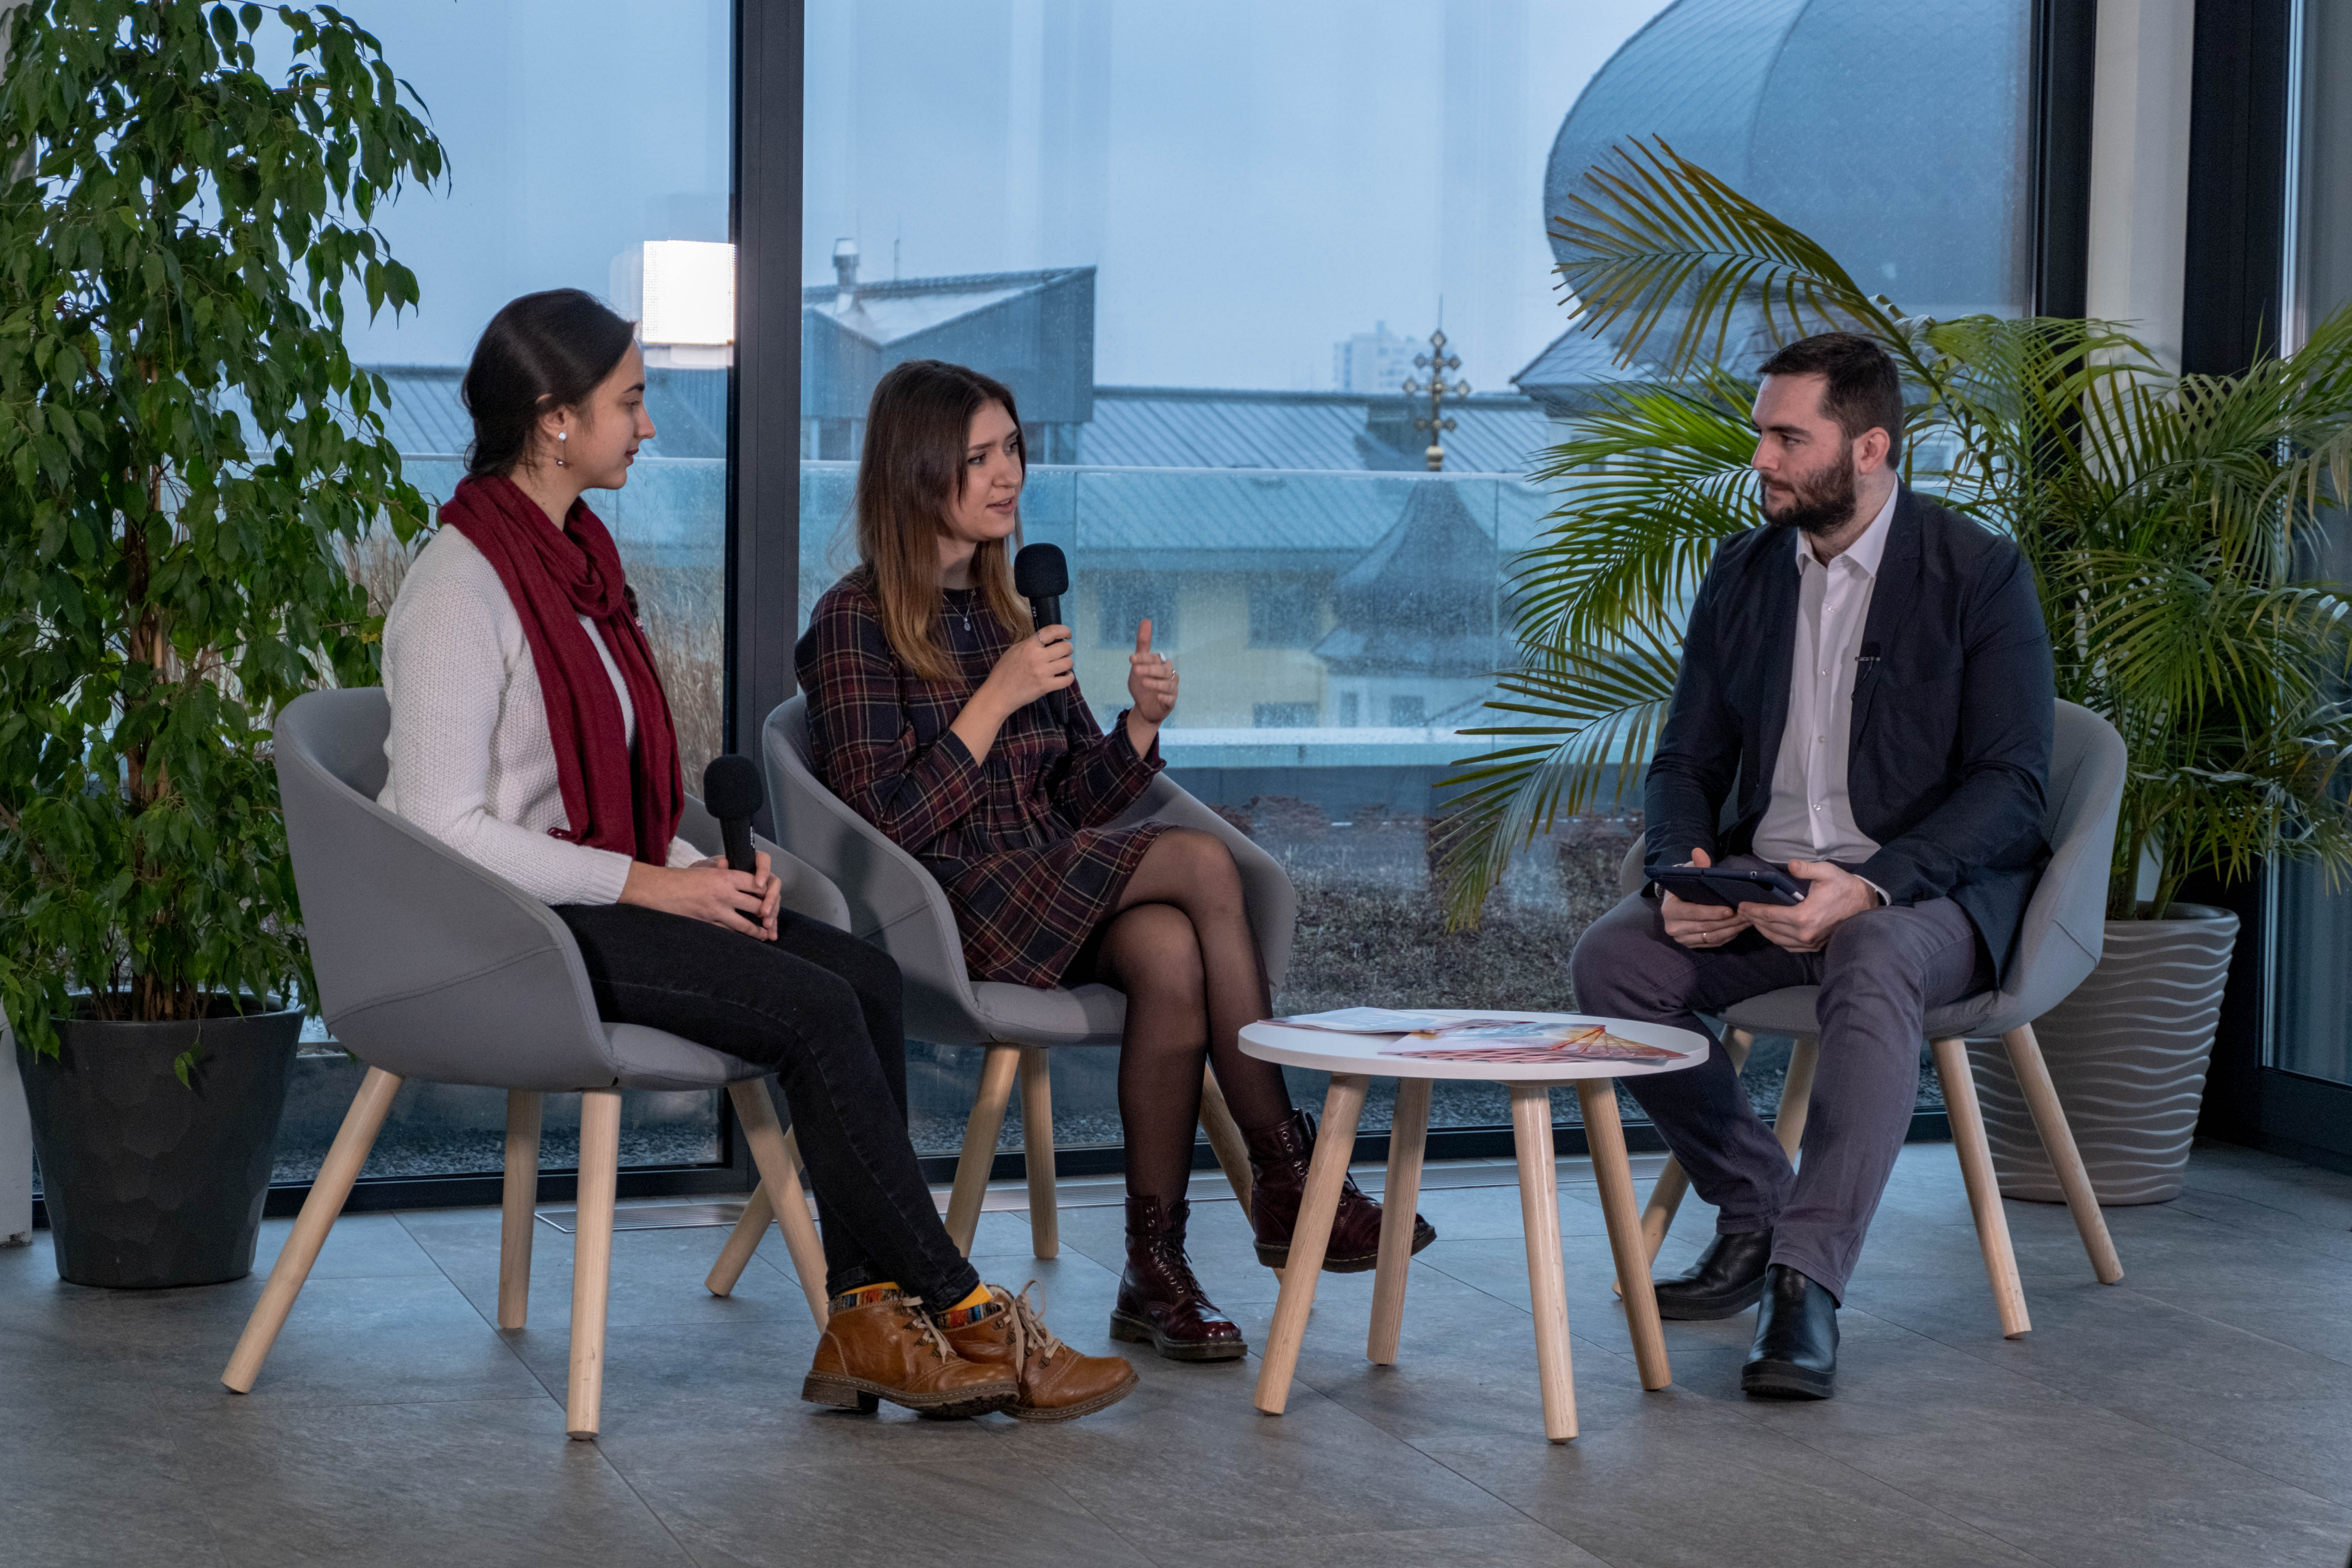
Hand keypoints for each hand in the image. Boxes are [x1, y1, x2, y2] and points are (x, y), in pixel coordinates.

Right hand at [623, 851, 779, 938]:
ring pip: (745, 924)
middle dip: (767, 913)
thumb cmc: (680, 878)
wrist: (658, 890)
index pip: (756, 884)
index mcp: (725, 876)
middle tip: (772, 918)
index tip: (771, 896)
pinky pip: (729, 932)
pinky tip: (744, 940)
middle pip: (757, 905)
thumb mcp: (705, 869)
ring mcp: (716, 911)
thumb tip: (743, 876)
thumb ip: (725, 872)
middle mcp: (724, 894)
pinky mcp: (707, 924)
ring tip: (765, 934)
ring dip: (758, 930)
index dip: (767, 891)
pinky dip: (738, 936)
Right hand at [975, 623, 1074, 716]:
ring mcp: (1043, 672)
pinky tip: (1065, 676)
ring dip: (1067, 663)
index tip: (1068, 635)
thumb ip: (1031, 644)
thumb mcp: (1014, 650)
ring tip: (1062, 665)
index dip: (1064, 630)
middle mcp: (1038, 657)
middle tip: (1063, 653)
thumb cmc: (1004, 671)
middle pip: (1065, 647)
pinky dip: (1069, 677)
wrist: (998, 693)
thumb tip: (1048, 641)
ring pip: (1068, 663)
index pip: (1052, 631)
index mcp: (1029, 645)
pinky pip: (1067, 680)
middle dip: (1067, 649)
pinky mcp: (1046, 686)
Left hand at [1126, 618, 1176, 723]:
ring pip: (1168, 683)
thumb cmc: (1143, 683)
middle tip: (1135, 670)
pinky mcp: (1171, 701)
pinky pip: (1171, 698)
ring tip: (1144, 683)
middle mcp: (1169, 674)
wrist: (1144, 707)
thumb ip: (1143, 643)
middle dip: (1149, 669)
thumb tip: (1146, 620)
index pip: (1154, 658)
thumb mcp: (1139, 664)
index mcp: (1161, 663)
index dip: (1143, 658)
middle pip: (1162, 669)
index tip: (1130, 660)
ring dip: (1156, 682)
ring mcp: (1171, 688)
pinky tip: (1158, 696)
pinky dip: (1165, 697)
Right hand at [1661, 847, 1749, 949]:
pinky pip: (1713, 943)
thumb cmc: (1685, 885)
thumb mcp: (1689, 873)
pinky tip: (1740, 928)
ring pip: (1711, 937)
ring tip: (1747, 920)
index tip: (1730, 909)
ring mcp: (1682, 938)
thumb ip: (1696, 865)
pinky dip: (1728, 936)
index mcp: (1670, 910)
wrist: (1676, 901)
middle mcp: (1673, 927)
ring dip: (1731, 930)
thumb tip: (1699, 851)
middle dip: (1727, 922)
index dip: (1712, 912)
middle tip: (1746, 914)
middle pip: (1705, 927)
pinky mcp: (1691, 945)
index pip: (1693, 913)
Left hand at [1742, 858, 1877, 952]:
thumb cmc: (1844, 887)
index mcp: (1803, 917)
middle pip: (1770, 928)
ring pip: (1777, 939)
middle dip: (1754, 920)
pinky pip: (1789, 946)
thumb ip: (1806, 868)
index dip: (1753, 911)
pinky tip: (1771, 931)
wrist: (1865, 905)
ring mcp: (1810, 942)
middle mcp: (1804, 934)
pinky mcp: (1815, 946)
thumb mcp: (1827, 872)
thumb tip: (1791, 865)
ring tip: (1753, 920)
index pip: (1769, 915)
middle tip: (1742, 912)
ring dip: (1763, 930)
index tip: (1741, 906)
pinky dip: (1777, 939)